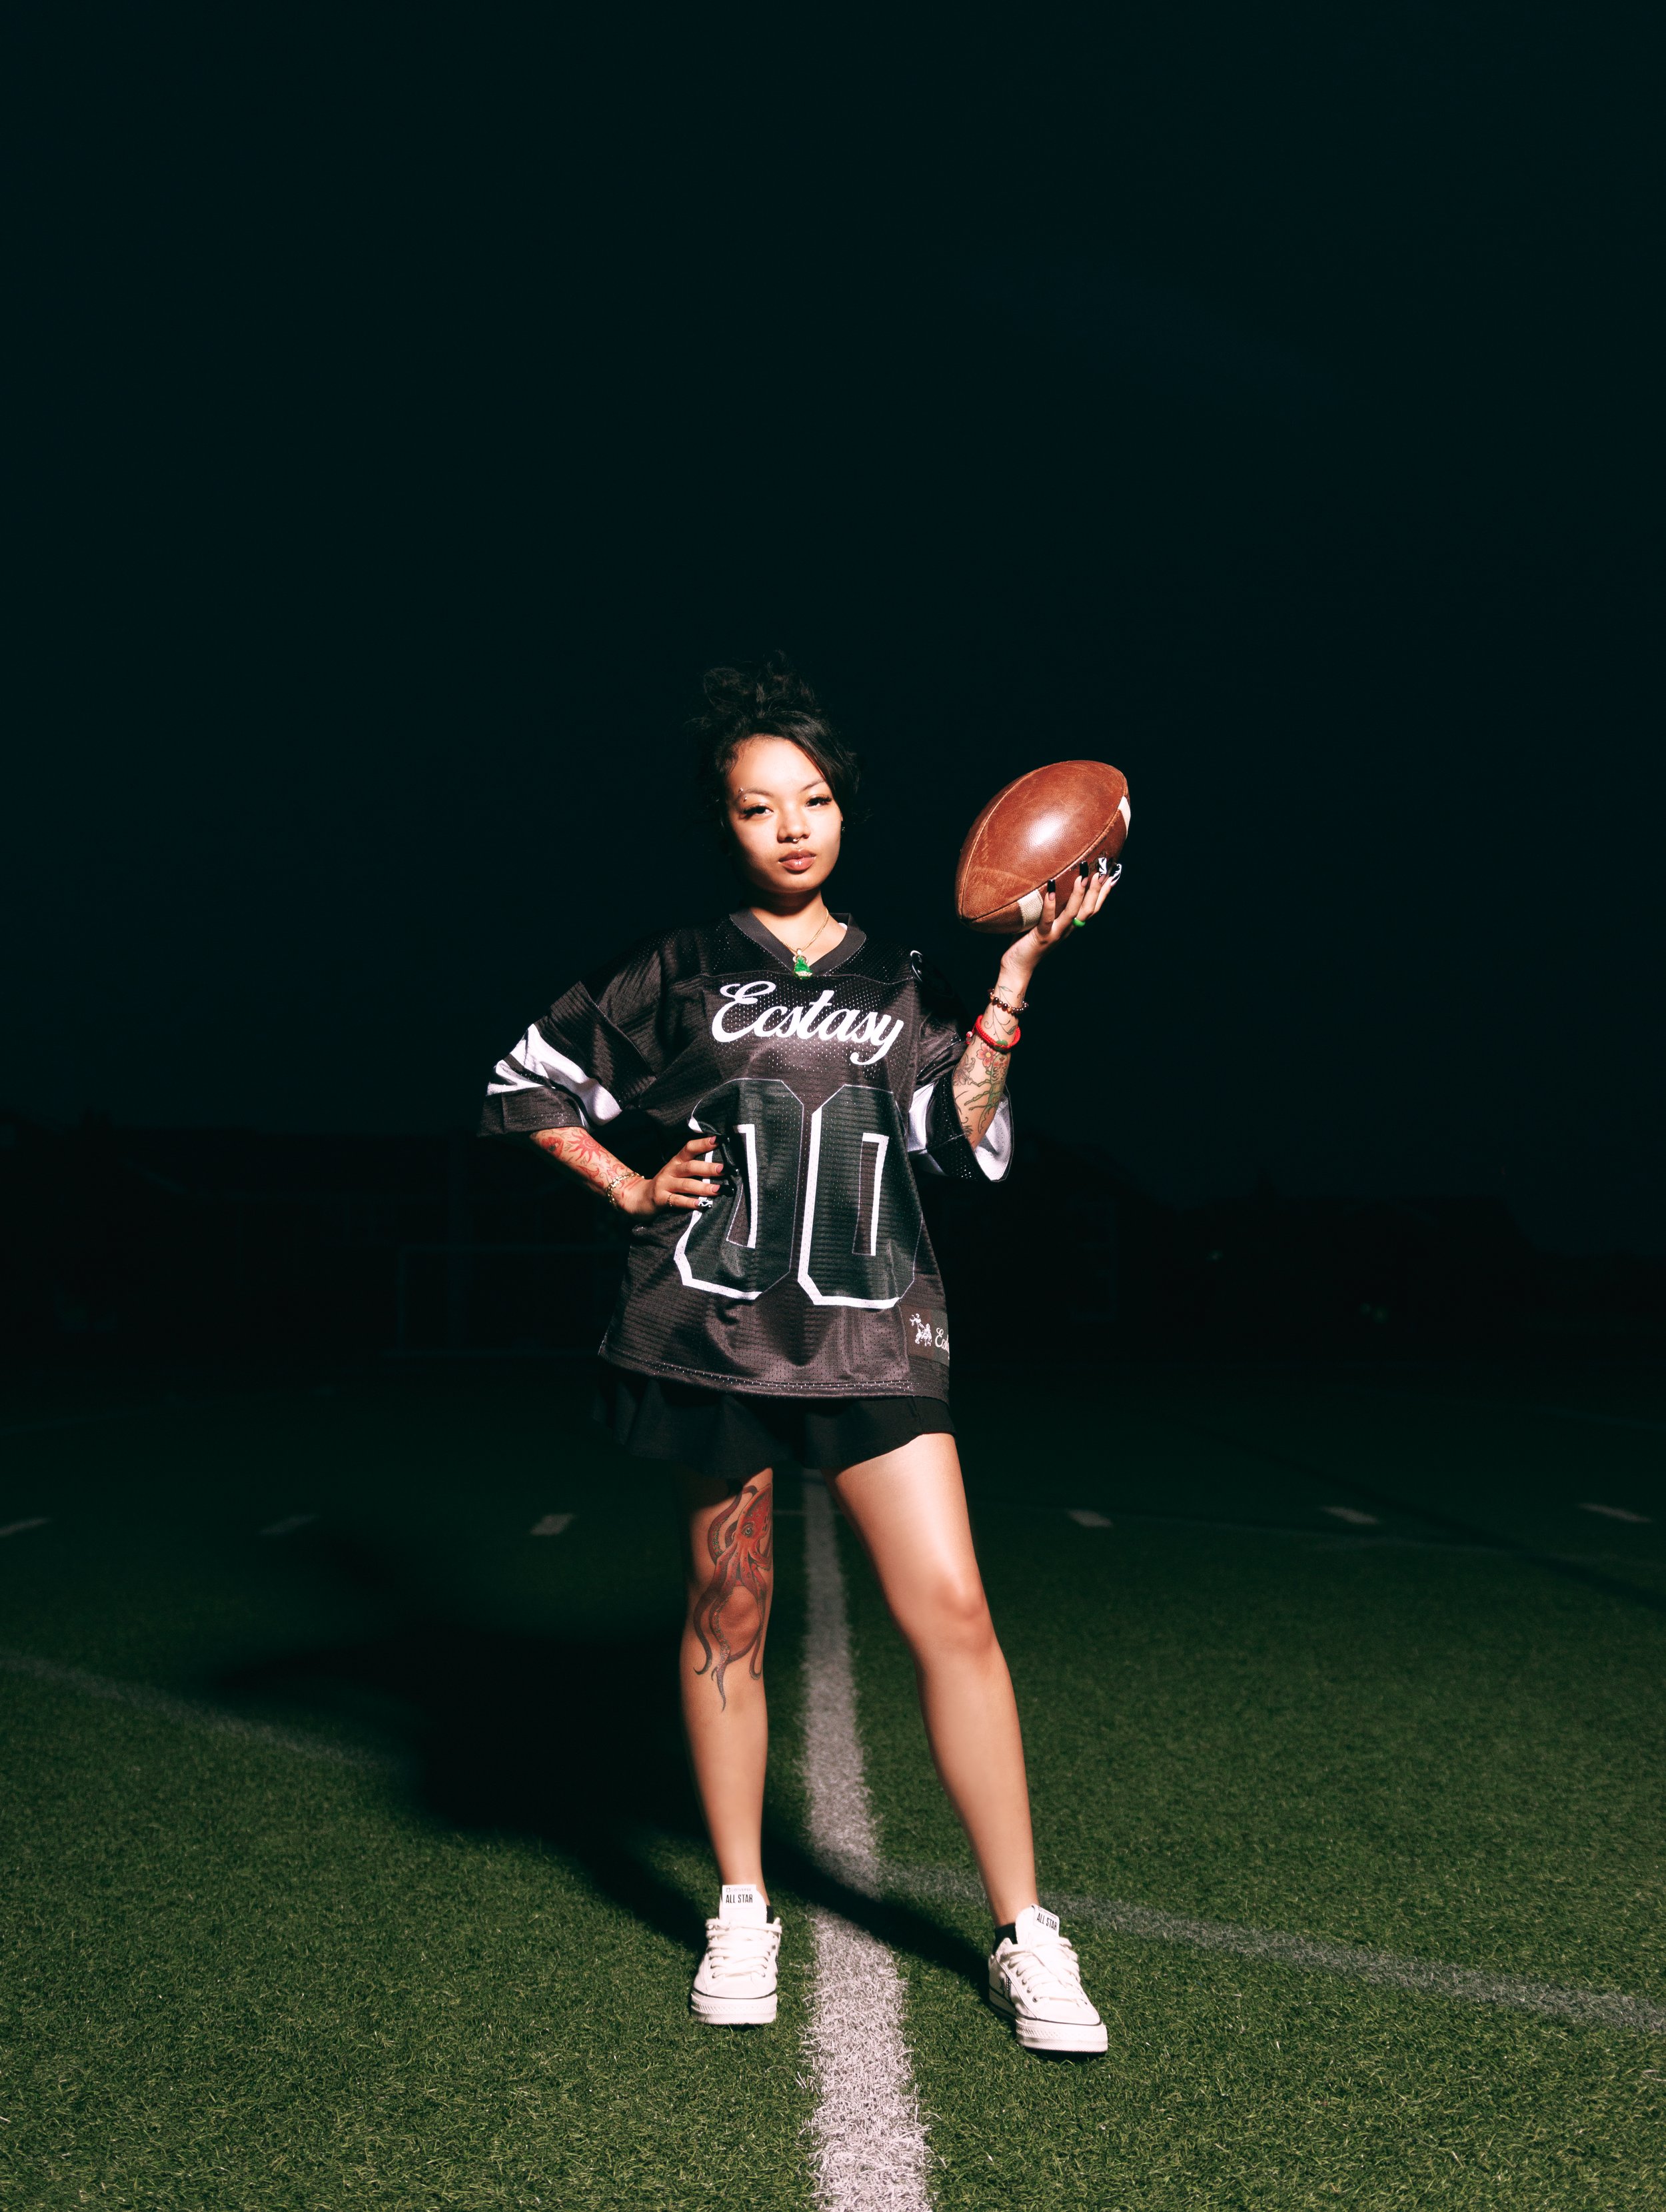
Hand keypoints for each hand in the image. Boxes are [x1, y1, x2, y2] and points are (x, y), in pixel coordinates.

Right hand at [619, 1134, 727, 1216]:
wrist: (638, 1197)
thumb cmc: (665, 1184)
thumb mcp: (676, 1172)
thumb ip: (693, 1168)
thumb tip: (720, 1166)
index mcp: (676, 1161)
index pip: (689, 1148)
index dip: (703, 1143)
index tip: (719, 1139)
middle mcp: (670, 1170)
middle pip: (690, 1167)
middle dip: (708, 1168)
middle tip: (725, 1169)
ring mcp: (664, 1184)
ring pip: (686, 1185)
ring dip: (703, 1187)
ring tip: (719, 1190)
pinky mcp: (660, 1199)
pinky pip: (677, 1201)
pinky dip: (690, 1203)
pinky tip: (701, 1204)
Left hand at [1001, 864, 1118, 985]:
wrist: (1018, 967)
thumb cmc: (1029, 941)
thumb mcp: (1046, 923)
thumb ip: (1053, 909)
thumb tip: (1053, 886)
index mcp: (1071, 926)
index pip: (1092, 909)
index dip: (1103, 894)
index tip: (1110, 876)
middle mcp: (1067, 930)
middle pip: (1088, 909)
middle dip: (1096, 890)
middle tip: (1101, 871)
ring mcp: (1055, 934)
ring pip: (1072, 914)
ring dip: (1079, 895)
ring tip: (1082, 877)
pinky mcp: (1041, 937)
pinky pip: (1047, 920)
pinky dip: (1050, 906)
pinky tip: (1051, 890)